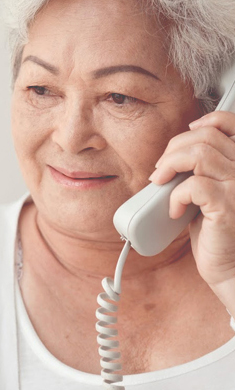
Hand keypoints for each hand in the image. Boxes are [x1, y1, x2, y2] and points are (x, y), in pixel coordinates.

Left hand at [149, 111, 234, 312]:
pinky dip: (175, 195)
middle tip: (160, 171)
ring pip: (198, 153)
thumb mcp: (211, 191)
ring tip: (161, 183)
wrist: (230, 267)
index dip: (204, 122)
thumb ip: (203, 169)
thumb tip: (173, 153)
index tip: (182, 138)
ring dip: (169, 165)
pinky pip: (193, 186)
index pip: (231, 124)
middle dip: (173, 149)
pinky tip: (175, 210)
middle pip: (205, 136)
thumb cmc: (218, 231)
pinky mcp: (228, 206)